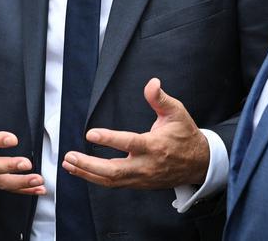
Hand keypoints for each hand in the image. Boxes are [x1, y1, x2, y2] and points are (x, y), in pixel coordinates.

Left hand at [62, 78, 208, 188]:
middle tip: (70, 156)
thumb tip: (152, 82)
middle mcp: (146, 165)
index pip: (129, 143)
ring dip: (87, 173)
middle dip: (89, 165)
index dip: (109, 139)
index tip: (90, 134)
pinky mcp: (139, 183)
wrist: (199, 164)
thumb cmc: (185, 135)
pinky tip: (82, 171)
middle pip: (114, 171)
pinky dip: (96, 179)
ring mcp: (142, 178)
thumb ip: (161, 99)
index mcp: (155, 146)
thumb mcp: (177, 113)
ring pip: (111, 180)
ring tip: (68, 164)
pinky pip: (115, 184)